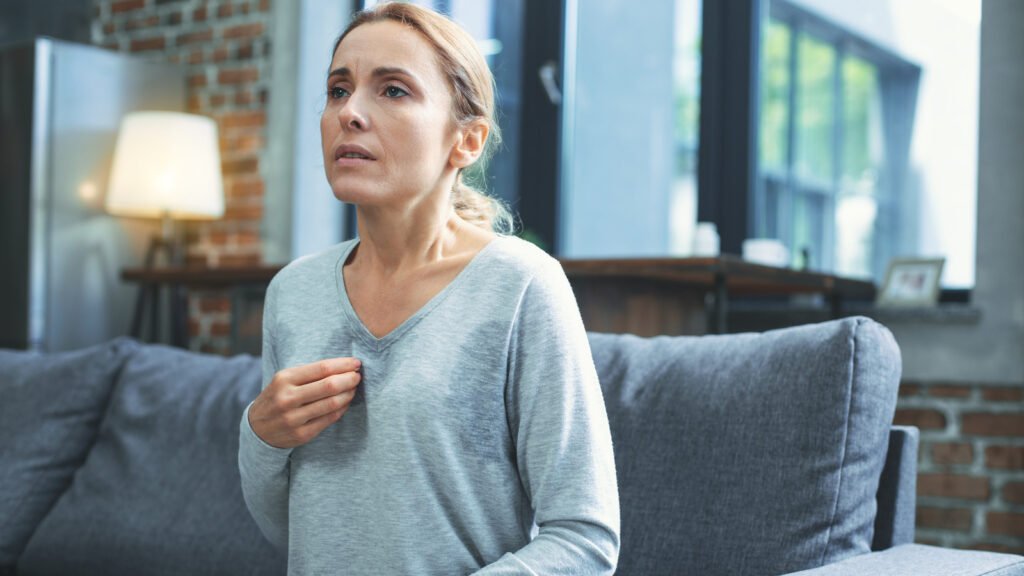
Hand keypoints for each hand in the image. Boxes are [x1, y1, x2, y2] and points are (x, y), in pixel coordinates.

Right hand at [248, 357, 362, 448]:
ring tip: (353, 388)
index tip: (356, 363)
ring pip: (332, 403)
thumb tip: (343, 366)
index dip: (343, 365)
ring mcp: (294, 418)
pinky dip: (342, 409)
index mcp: (284, 379)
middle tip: (358, 376)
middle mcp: (287, 398)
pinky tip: (346, 402)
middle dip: (349, 379)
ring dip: (348, 394)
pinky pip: (330, 419)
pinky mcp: (301, 434)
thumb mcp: (284, 380)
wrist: (257, 429)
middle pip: (329, 386)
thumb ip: (309, 373)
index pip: (322, 368)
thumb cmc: (277, 397)